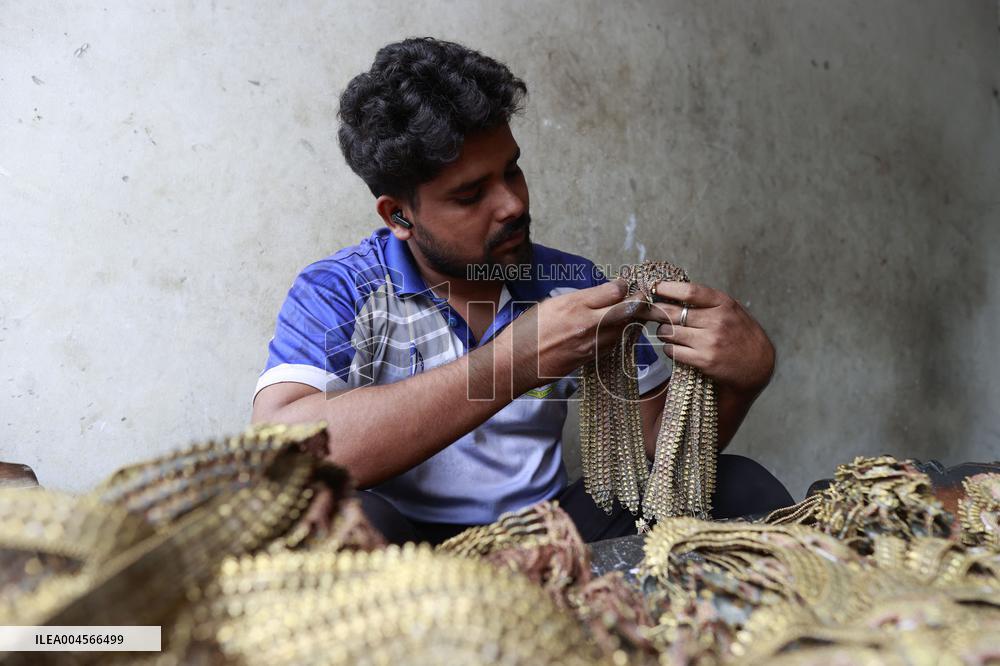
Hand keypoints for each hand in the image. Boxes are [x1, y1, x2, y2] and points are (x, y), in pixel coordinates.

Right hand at [502, 279, 647, 387]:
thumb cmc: (526, 331)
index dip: (623, 285)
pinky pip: (614, 343)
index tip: (624, 283)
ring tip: (636, 311)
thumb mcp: (549, 304)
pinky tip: (620, 329)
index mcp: (574, 304)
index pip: (613, 291)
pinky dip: (621, 334)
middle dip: (640, 300)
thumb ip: (577, 299)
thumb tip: (598, 295)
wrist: (515, 363)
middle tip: (644, 295)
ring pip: (625, 328)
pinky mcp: (591, 358)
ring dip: (633, 319)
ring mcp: (591, 343)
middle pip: (627, 309)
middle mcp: (587, 323)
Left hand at [644, 281, 774, 394]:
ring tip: (669, 333)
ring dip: (663, 332)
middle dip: (654, 311)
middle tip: (646, 311)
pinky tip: (675, 348)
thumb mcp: (731, 310)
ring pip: (668, 332)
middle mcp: (716, 321)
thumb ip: (706, 302)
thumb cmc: (740, 334)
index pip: (689, 291)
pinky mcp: (704, 360)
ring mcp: (709, 341)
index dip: (667, 288)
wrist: (758, 364)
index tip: (654, 287)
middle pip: (672, 312)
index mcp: (723, 304)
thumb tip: (671, 293)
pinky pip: (672, 351)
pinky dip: (669, 349)